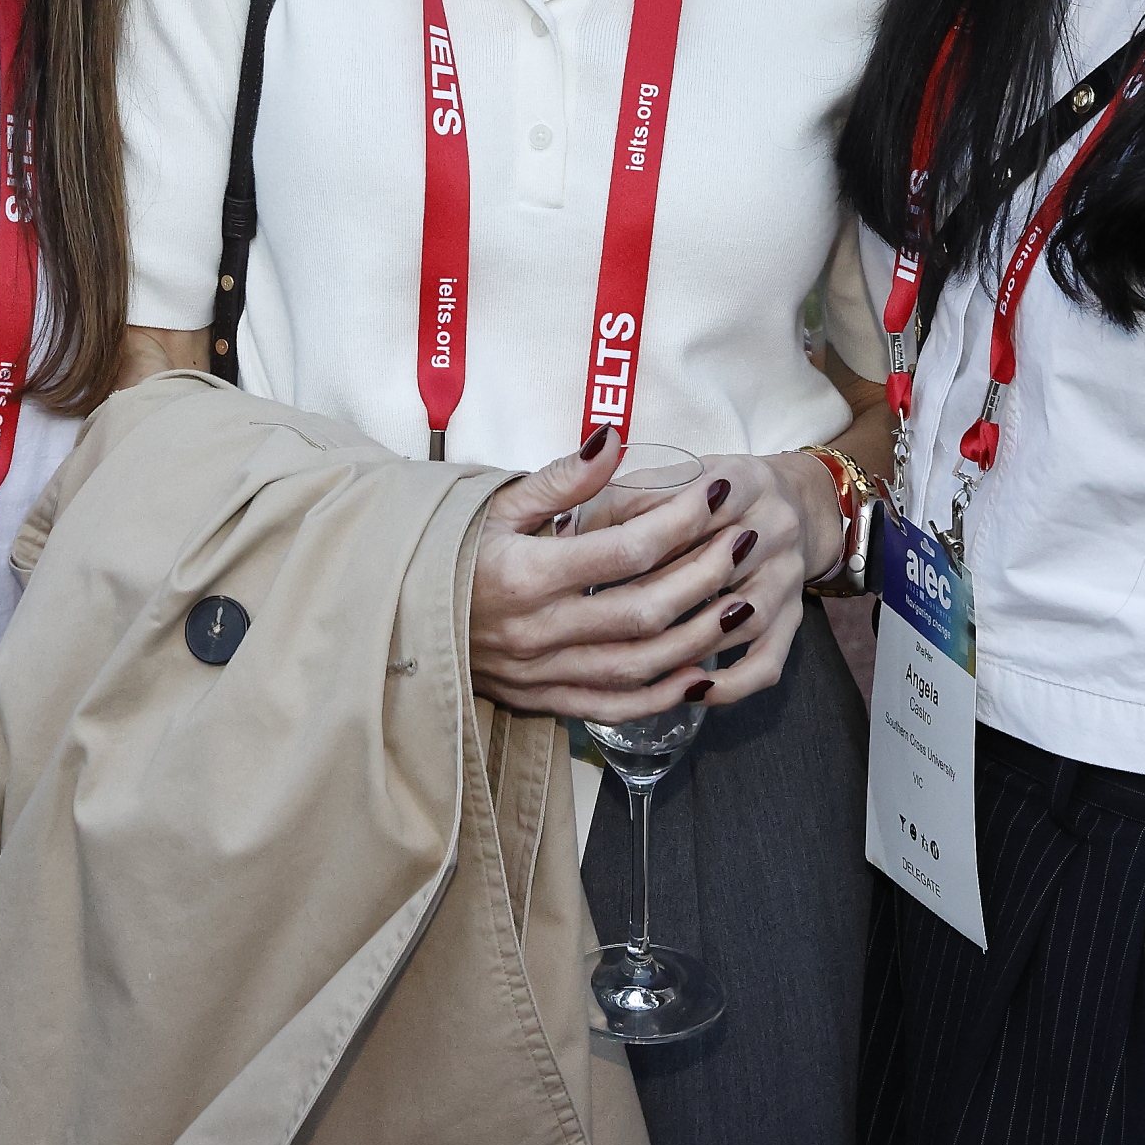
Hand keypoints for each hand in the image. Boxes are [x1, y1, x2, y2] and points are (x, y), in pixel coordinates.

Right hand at [465, 432, 839, 719]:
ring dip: (700, 637)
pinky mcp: (543, 701)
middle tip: (746, 540)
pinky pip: (614, 707)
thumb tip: (613, 437)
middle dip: (706, 575)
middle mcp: (538, 631)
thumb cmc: (453, 549)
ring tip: (744, 603)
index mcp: (526, 573)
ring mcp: (542, 674)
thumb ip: (562, 479)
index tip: (716, 492)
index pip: (624, 551)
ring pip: (640, 664)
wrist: (398, 616)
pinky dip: (663, 696)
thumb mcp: (496, 504)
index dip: (679, 521)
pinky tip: (702, 673)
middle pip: (644, 610)